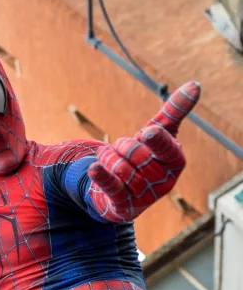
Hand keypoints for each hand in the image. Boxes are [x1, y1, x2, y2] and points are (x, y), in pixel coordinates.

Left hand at [87, 81, 200, 221]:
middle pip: (138, 155)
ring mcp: (144, 196)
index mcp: (175, 163)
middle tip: (121, 149)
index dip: (156, 140)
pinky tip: (93, 169)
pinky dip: (102, 176)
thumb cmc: (142, 158)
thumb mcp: (157, 135)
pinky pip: (112, 187)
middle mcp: (163, 182)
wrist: (120, 191)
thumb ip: (173, 113)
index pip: (168, 149)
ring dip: (108, 158)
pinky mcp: (123, 205)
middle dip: (122, 146)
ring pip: (121, 168)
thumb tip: (195, 85)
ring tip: (110, 161)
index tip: (146, 132)